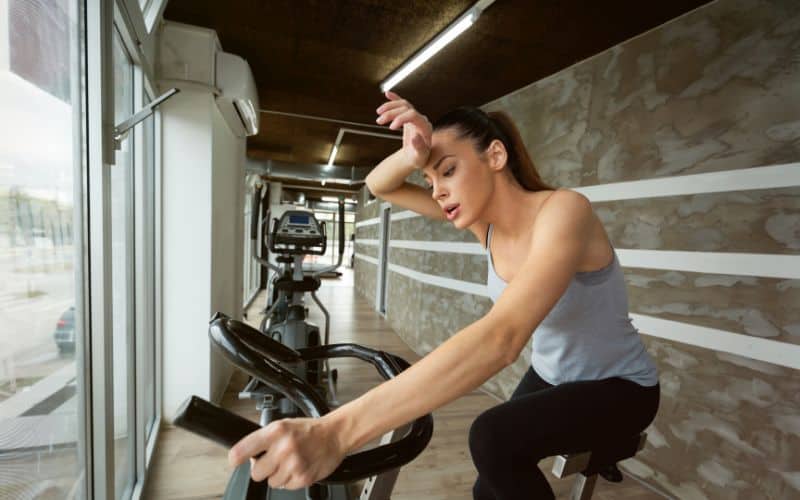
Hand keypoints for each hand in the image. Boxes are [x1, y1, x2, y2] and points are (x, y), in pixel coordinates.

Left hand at [228, 416, 346, 490]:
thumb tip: (246, 455)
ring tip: (290, 463)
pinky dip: (290, 480)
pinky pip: (286, 487)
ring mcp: (294, 464)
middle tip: (272, 461)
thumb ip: (264, 439)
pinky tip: (298, 468)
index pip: (244, 449)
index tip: (234, 461)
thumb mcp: (284, 425)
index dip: (235, 458)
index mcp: (276, 431)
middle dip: (262, 469)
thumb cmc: (309, 430)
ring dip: (277, 475)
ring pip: (271, 482)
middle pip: (256, 473)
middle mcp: (283, 448)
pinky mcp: (303, 478)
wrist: (335, 435)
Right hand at [376, 91, 431, 167]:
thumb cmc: (418, 158)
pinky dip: (395, 99)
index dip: (401, 118)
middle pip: (406, 109)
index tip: (391, 127)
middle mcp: (421, 119)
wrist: (415, 157)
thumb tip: (415, 137)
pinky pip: (402, 104)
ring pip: (402, 105)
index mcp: (425, 127)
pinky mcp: (408, 116)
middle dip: (391, 113)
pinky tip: (387, 94)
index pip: (413, 115)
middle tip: (379, 121)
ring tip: (379, 113)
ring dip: (390, 106)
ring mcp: (415, 117)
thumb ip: (419, 148)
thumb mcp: (419, 157)